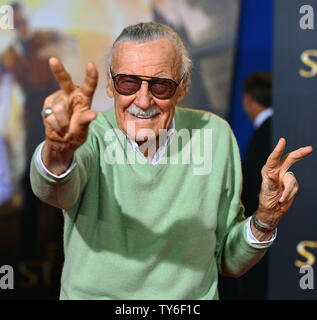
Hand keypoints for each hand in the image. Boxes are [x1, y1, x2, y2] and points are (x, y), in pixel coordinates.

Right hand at [41, 57, 97, 173]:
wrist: (62, 142)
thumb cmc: (77, 132)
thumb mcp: (84, 128)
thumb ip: (86, 120)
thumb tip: (93, 114)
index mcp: (84, 98)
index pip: (89, 85)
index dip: (90, 75)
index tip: (91, 65)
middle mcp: (70, 95)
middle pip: (65, 81)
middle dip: (58, 70)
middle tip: (53, 60)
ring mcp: (58, 100)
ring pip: (59, 108)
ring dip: (64, 123)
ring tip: (66, 129)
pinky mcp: (47, 107)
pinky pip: (51, 117)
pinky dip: (56, 126)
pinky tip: (59, 128)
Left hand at [255, 138, 312, 229]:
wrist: (272, 210)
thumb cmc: (266, 199)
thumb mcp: (267, 190)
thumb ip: (270, 182)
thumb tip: (271, 175)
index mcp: (268, 170)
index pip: (274, 158)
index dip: (278, 149)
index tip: (282, 140)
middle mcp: (277, 171)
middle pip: (290, 159)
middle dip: (300, 153)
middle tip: (310, 149)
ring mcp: (285, 176)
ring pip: (292, 180)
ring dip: (287, 191)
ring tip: (280, 199)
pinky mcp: (292, 184)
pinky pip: (294, 187)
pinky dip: (289, 194)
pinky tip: (283, 199)